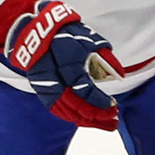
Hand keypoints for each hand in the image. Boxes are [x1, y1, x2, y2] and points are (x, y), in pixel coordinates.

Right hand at [0, 0, 120, 127]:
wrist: (35, 30)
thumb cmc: (66, 32)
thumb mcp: (90, 39)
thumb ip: (106, 57)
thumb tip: (120, 75)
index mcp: (68, 65)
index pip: (86, 92)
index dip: (100, 102)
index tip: (114, 106)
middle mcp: (55, 79)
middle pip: (76, 107)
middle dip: (96, 118)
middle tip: (112, 122)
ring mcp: (45, 86)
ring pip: (65, 112)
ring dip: (84, 120)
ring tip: (102, 124)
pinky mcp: (40, 89)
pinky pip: (55, 108)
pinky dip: (69, 116)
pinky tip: (82, 120)